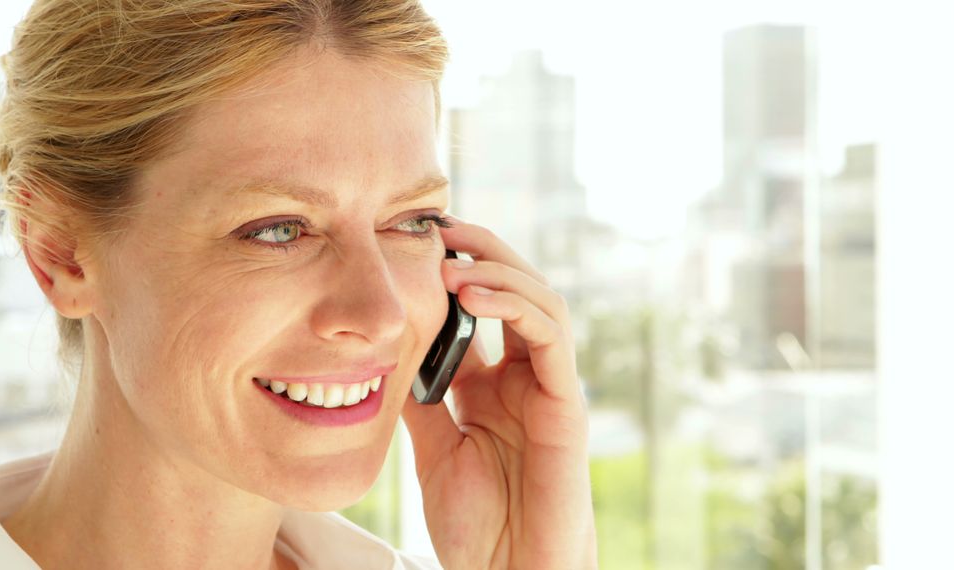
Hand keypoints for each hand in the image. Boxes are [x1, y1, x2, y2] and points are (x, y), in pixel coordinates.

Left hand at [400, 217, 597, 569]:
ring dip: (499, 271)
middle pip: (516, 292)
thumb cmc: (477, 522)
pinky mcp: (567, 403)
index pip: (481, 310)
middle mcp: (525, 378)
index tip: (412, 243)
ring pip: (541, 302)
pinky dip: (517, 306)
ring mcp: (549, 387)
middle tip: (439, 227)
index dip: (454, 272)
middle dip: (482, 253)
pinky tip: (476, 294)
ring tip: (453, 259)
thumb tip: (385, 347)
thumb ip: (420, 397)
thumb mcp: (432, 447)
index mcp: (493, 386)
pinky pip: (552, 338)